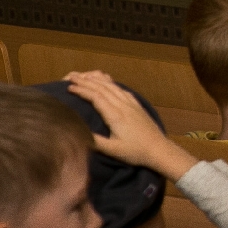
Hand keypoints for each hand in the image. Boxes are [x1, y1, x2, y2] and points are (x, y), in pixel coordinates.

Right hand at [63, 71, 197, 180]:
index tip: (69, 87)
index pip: (96, 97)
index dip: (82, 90)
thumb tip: (77, 131)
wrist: (159, 149)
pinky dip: (111, 83)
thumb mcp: (113, 150)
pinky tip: (107, 82)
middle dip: (86, 81)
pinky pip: (122, 90)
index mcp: (115, 115)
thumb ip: (95, 141)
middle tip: (71, 76)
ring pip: (113, 87)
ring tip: (85, 75)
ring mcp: (132, 104)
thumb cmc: (135, 152)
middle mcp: (123, 106)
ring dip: (98, 80)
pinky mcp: (137, 106)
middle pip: (103, 88)